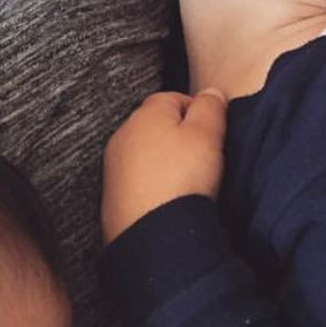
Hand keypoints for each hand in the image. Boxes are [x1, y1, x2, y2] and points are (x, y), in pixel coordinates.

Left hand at [102, 89, 227, 243]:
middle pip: (157, 126)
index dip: (198, 114)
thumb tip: (211, 92)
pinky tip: (167, 199)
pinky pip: (138, 180)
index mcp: (146, 113)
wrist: (153, 234)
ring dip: (164, 162)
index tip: (213, 135)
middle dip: (179, 137)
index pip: (174, 98)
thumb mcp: (207, 135)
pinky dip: (153, 185)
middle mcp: (123, 134)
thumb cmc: (182, 178)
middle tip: (203, 159)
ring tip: (186, 183)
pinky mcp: (112, 194)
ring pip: (146, 153)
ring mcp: (114, 166)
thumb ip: (210, 107)